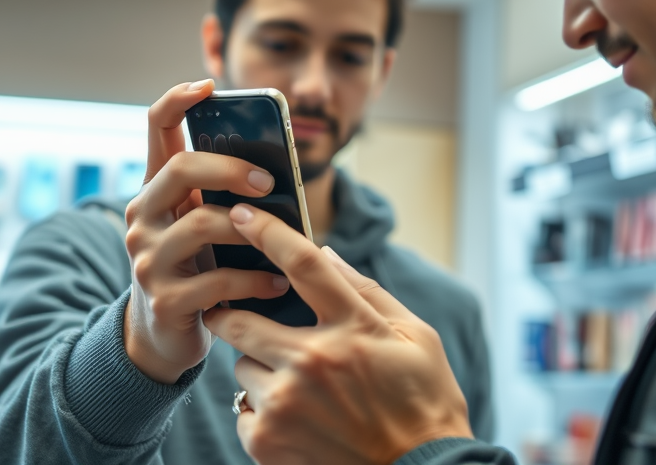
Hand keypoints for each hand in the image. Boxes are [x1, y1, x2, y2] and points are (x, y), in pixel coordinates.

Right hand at [123, 81, 290, 384]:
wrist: (160, 335)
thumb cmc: (195, 265)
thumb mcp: (201, 223)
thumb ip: (223, 194)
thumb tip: (278, 167)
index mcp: (156, 189)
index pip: (154, 128)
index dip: (177, 100)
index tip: (208, 85)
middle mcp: (143, 216)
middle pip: (180, 170)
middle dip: (229, 169)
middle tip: (266, 181)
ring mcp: (148, 259)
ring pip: (202, 224)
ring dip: (252, 231)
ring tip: (286, 242)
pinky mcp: (165, 300)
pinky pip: (218, 282)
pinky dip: (256, 282)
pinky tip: (277, 285)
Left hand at [204, 204, 472, 464]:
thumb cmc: (424, 402)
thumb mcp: (415, 336)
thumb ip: (368, 292)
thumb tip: (327, 254)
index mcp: (353, 328)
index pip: (302, 263)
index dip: (267, 232)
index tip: (244, 214)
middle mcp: (313, 361)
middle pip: (240, 318)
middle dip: (231, 312)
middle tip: (238, 314)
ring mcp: (286, 404)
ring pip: (240, 366)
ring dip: (257, 367)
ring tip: (295, 383)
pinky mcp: (268, 443)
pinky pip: (242, 409)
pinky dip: (260, 408)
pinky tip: (295, 417)